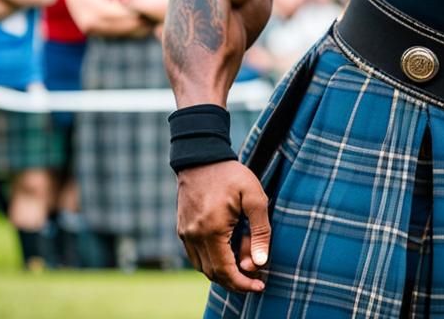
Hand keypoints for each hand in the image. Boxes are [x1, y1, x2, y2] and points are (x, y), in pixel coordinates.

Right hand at [176, 160, 271, 292]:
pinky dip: (212, 261)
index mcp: (212, 230)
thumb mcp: (254, 196)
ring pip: (203, 267)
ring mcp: (185, 234)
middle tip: (256, 277)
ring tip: (245, 265)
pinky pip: (196, 256)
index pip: (225, 271)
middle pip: (213, 273)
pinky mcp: (182, 230)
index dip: (243, 283)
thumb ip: (260, 230)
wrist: (202, 157)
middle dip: (235, 280)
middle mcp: (194, 236)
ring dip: (223, 272)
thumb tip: (260, 263)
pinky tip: (229, 253)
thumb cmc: (231, 175)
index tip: (260, 286)